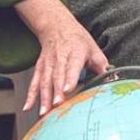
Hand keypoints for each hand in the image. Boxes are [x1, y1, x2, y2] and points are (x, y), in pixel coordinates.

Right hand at [15, 0, 108, 115]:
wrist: (57, 26)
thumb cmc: (78, 40)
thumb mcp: (93, 48)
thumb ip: (101, 64)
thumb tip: (111, 78)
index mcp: (75, 52)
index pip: (72, 66)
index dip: (70, 79)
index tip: (68, 90)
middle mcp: (59, 58)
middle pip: (57, 76)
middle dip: (56, 92)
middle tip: (57, 105)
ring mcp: (48, 63)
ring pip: (44, 81)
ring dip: (43, 97)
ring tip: (44, 112)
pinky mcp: (40, 68)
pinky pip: (34, 82)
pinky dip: (30, 95)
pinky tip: (28, 107)